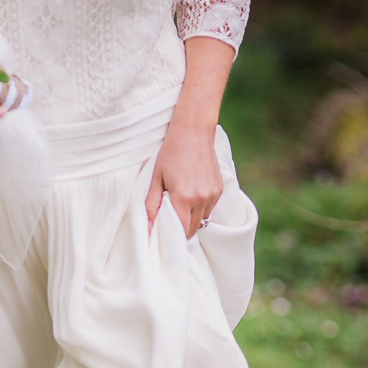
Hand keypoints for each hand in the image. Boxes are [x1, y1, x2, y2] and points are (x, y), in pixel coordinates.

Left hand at [144, 119, 221, 238]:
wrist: (193, 132)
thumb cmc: (171, 154)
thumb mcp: (156, 180)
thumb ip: (151, 206)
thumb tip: (148, 229)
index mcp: (184, 198)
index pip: (181, 231)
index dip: (172, 235)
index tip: (165, 233)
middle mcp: (201, 199)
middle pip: (193, 229)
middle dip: (182, 229)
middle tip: (171, 219)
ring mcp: (213, 195)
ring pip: (202, 220)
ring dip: (192, 219)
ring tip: (182, 204)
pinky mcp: (219, 189)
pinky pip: (209, 209)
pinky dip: (201, 208)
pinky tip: (192, 194)